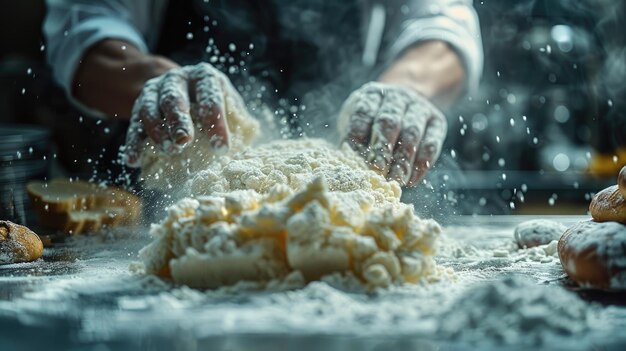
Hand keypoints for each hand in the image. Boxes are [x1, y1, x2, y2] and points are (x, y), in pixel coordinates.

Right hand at [122, 62, 236, 166]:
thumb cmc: (213, 101)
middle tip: (184, 142)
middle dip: (179, 121)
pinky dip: (133, 143)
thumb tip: (248, 148)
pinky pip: (133, 124)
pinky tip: (134, 161)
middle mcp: (177, 79)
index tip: (221, 148)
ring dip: (157, 132)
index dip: (216, 122)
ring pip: (149, 109)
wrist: (181, 84)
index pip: (211, 97)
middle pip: (174, 99)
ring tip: (168, 151)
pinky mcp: (138, 106)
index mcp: (204, 77)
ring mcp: (154, 91)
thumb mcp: (229, 103)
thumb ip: (239, 121)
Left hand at [338, 82, 446, 186]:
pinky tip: (411, 181)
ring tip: (395, 181)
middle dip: (382, 150)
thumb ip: (353, 139)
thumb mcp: (358, 121)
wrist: (405, 102)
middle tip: (376, 171)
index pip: (363, 114)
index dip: (357, 137)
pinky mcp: (437, 121)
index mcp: (371, 95)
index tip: (352, 159)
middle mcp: (396, 97)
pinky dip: (421, 164)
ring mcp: (419, 107)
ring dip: (403, 160)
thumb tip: (347, 165)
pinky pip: (431, 144)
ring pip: (412, 134)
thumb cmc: (372, 120)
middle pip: (389, 123)